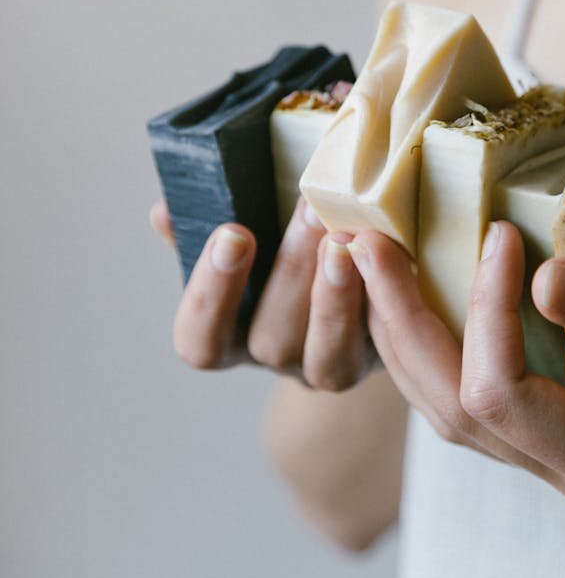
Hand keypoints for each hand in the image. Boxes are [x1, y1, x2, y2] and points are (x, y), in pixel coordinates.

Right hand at [149, 197, 371, 388]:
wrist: (355, 277)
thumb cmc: (280, 251)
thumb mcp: (240, 240)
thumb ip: (199, 229)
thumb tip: (164, 212)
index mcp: (230, 336)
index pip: (200, 341)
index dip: (212, 294)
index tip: (233, 234)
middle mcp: (278, 358)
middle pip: (271, 341)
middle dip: (291, 274)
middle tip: (310, 211)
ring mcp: (331, 366)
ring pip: (328, 354)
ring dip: (337, 295)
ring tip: (347, 237)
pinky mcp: (383, 356)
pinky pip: (381, 341)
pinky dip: (384, 295)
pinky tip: (387, 250)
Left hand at [347, 222, 564, 523]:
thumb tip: (543, 284)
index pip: (503, 398)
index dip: (486, 314)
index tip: (497, 235)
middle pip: (451, 408)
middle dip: (400, 320)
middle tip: (365, 244)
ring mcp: (548, 457)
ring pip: (440, 405)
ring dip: (396, 330)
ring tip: (365, 259)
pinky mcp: (539, 427)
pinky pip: (460, 390)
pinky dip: (425, 339)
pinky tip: (403, 293)